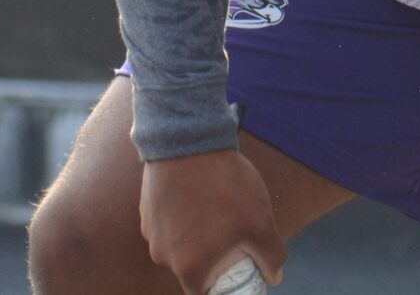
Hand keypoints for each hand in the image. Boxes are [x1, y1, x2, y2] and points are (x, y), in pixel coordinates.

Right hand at [139, 146, 286, 294]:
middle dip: (210, 255)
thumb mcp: (260, 223)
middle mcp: (164, 255)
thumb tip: (273, 276)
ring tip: (214, 207)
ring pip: (178, 243)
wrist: (189, 140)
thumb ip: (270, 257)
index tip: (234, 267)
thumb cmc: (225, 186)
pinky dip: (181, 215)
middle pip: (191, 267)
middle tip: (230, 232)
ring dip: (195, 233)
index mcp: (189, 268)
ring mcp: (151, 231)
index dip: (221, 284)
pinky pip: (167, 223)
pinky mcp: (145, 208)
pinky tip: (198, 194)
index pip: (204, 292)